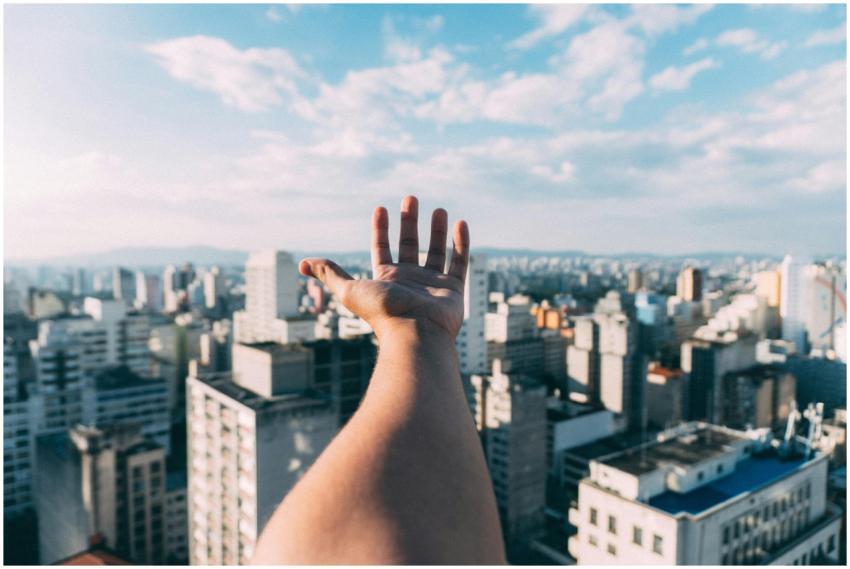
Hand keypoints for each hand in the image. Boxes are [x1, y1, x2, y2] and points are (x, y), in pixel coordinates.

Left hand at [299, 195, 469, 339]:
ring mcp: (432, 285)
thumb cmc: (383, 312)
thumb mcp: (349, 290)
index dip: (380, 229)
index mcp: (386, 279)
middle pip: (409, 245)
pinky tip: (461, 223)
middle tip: (410, 198)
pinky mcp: (452, 290)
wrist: (415, 333)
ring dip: (436, 230)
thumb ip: (329, 274)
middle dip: (409, 222)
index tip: (381, 209)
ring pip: (436, 252)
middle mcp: (409, 280)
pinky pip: (459, 263)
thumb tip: (302, 264)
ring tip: (438, 209)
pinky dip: (462, 244)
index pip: (381, 249)